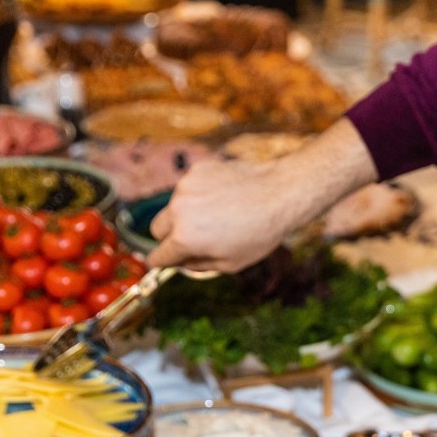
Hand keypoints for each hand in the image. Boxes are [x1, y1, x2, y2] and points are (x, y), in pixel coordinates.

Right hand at [147, 159, 296, 271]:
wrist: (280, 193)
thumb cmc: (259, 233)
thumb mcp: (229, 264)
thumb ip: (197, 266)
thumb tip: (181, 262)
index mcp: (184, 239)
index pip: (157, 257)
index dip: (164, 262)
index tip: (168, 260)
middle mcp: (179, 211)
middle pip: (157, 229)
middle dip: (170, 237)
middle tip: (195, 238)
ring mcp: (186, 187)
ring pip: (173, 206)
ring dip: (187, 213)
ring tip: (219, 214)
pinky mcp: (196, 170)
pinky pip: (188, 188)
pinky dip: (199, 194)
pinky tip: (223, 197)